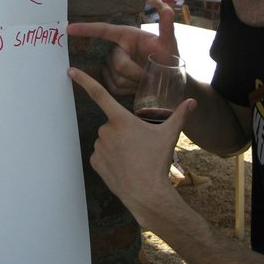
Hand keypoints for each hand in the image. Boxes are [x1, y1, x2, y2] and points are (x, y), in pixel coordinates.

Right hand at [67, 8, 178, 95]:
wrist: (170, 80)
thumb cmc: (169, 57)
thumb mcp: (170, 42)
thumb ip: (167, 27)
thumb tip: (168, 9)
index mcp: (127, 36)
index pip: (103, 30)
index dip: (86, 29)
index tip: (68, 28)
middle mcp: (118, 49)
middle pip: (116, 62)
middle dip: (135, 71)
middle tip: (151, 75)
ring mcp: (114, 66)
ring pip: (115, 77)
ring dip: (134, 82)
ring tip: (148, 80)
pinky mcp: (114, 81)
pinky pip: (115, 88)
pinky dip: (129, 90)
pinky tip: (140, 87)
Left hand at [67, 65, 196, 218]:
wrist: (147, 193)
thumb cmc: (157, 161)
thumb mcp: (169, 135)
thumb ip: (180, 115)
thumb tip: (192, 101)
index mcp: (121, 119)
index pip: (99, 94)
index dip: (84, 81)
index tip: (71, 71)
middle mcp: (106, 130)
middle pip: (113, 124)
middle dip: (123, 131)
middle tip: (139, 144)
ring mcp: (98, 147)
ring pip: (107, 139)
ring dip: (117, 144)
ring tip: (133, 157)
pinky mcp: (95, 162)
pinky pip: (102, 154)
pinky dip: (111, 158)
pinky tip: (124, 166)